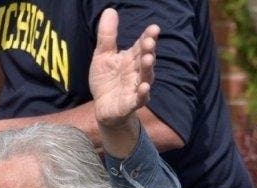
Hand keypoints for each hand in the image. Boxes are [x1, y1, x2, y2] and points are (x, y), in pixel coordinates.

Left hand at [89, 9, 158, 129]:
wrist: (103, 107)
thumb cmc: (106, 81)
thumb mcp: (102, 56)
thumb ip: (107, 36)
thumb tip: (110, 10)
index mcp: (132, 58)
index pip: (142, 45)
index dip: (148, 37)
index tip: (154, 28)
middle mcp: (137, 71)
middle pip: (146, 59)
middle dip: (148, 51)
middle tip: (149, 42)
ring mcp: (136, 87)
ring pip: (146, 77)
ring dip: (148, 69)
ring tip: (148, 60)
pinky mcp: (131, 104)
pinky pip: (139, 99)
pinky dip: (142, 94)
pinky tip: (144, 88)